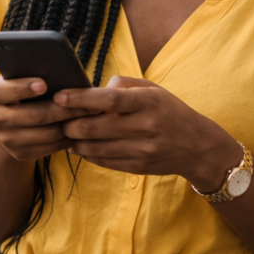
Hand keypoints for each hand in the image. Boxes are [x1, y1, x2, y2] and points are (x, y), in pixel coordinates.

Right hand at [0, 77, 97, 161]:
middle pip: (35, 114)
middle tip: (89, 102)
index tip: (44, 84)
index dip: (23, 87)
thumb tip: (63, 71)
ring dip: (71, 124)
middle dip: (65, 108)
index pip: (5, 90)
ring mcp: (7, 139)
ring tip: (90, 115)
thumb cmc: (25, 93)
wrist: (11, 123)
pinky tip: (80, 128)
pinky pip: (51, 147)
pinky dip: (68, 138)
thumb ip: (35, 74)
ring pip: (48, 133)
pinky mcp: (20, 154)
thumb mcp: (23, 80)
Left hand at [55, 76, 241, 187]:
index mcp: (148, 102)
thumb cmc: (169, 111)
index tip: (59, 97)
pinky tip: (79, 146)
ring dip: (74, 141)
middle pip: (96, 128)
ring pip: (96, 148)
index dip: (81, 99)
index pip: (108, 100)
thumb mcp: (152, 90)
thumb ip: (122, 85)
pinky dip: (87, 154)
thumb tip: (92, 90)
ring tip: (64, 132)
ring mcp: (142, 150)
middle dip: (70, 123)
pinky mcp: (138, 167)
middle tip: (56, 117)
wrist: (197, 146)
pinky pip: (104, 161)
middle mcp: (145, 127)